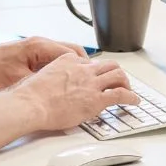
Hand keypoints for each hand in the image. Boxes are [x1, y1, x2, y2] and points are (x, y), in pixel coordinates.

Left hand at [0, 36, 88, 89]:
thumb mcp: (21, 80)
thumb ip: (42, 82)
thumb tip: (60, 92)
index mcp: (40, 47)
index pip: (71, 53)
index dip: (83, 67)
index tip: (90, 78)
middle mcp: (42, 43)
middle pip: (72, 50)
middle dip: (83, 65)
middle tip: (90, 79)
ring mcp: (38, 46)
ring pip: (64, 53)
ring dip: (73, 65)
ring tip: (80, 81)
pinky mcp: (34, 51)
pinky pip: (55, 56)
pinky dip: (62, 66)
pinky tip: (63, 79)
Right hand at [2, 53, 139, 133]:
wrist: (31, 104)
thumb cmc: (30, 95)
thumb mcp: (41, 76)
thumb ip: (52, 77)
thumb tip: (51, 86)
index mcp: (68, 60)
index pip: (88, 62)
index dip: (95, 71)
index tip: (97, 77)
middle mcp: (82, 68)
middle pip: (108, 64)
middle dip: (115, 72)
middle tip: (118, 81)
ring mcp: (91, 83)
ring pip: (118, 75)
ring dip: (126, 82)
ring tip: (129, 90)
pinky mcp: (96, 98)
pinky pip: (120, 94)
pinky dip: (131, 97)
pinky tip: (134, 101)